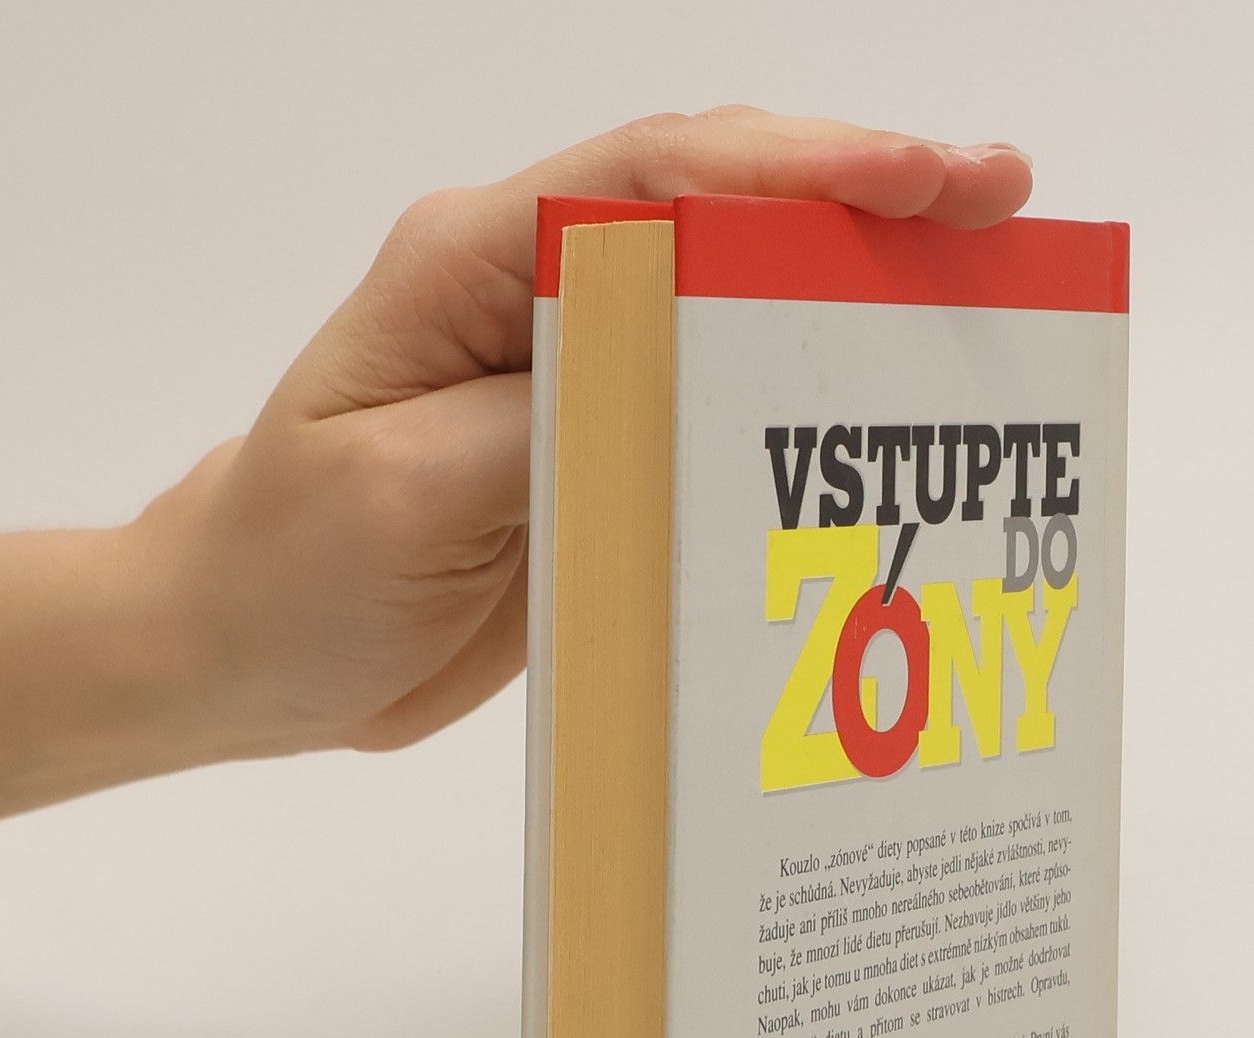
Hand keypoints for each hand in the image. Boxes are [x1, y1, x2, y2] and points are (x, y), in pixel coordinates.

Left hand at [148, 109, 1033, 757]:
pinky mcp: (598, 453)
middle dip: (866, 194)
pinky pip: (718, 406)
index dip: (800, 167)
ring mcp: (574, 371)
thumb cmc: (293, 568)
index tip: (925, 178)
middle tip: (1003, 206)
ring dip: (855, 286)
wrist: (250, 653)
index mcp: (472, 266)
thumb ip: (539, 426)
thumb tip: (678, 383)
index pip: (655, 179)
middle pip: (720, 207)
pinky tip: (883, 411)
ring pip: (735, 296)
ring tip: (982, 287)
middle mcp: (535, 295)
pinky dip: (806, 395)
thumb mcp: (402, 493)